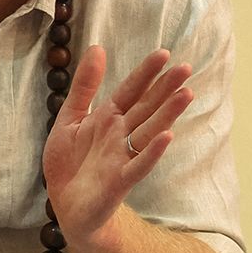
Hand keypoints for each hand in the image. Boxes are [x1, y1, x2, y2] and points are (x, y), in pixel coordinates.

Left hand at [41, 47, 193, 239]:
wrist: (65, 204)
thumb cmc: (70, 162)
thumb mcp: (70, 118)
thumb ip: (85, 86)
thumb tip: (97, 48)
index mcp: (108, 118)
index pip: (130, 90)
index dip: (146, 73)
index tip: (163, 54)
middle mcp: (120, 134)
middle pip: (146, 107)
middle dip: (165, 88)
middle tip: (186, 68)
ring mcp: (122, 156)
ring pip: (149, 131)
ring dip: (167, 114)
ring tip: (186, 95)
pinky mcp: (120, 180)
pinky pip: (139, 164)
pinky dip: (152, 152)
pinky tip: (168, 137)